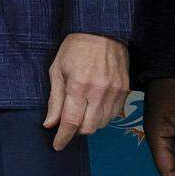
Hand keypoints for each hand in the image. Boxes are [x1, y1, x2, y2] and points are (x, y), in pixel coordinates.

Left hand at [43, 33, 128, 150]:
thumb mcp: (57, 69)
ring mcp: (114, 91)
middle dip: (76, 131)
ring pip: (102, 123)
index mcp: (78, 85)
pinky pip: (114, 114)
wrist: (101, 30)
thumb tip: (50, 124)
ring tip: (83, 110)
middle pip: (88, 128)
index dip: (63, 138)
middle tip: (70, 122)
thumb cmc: (75, 48)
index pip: (70, 122)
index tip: (57, 145)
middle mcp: (98, 91)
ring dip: (90, 123)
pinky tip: (95, 105)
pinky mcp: (125, 89)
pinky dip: (103, 116)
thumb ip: (55, 99)